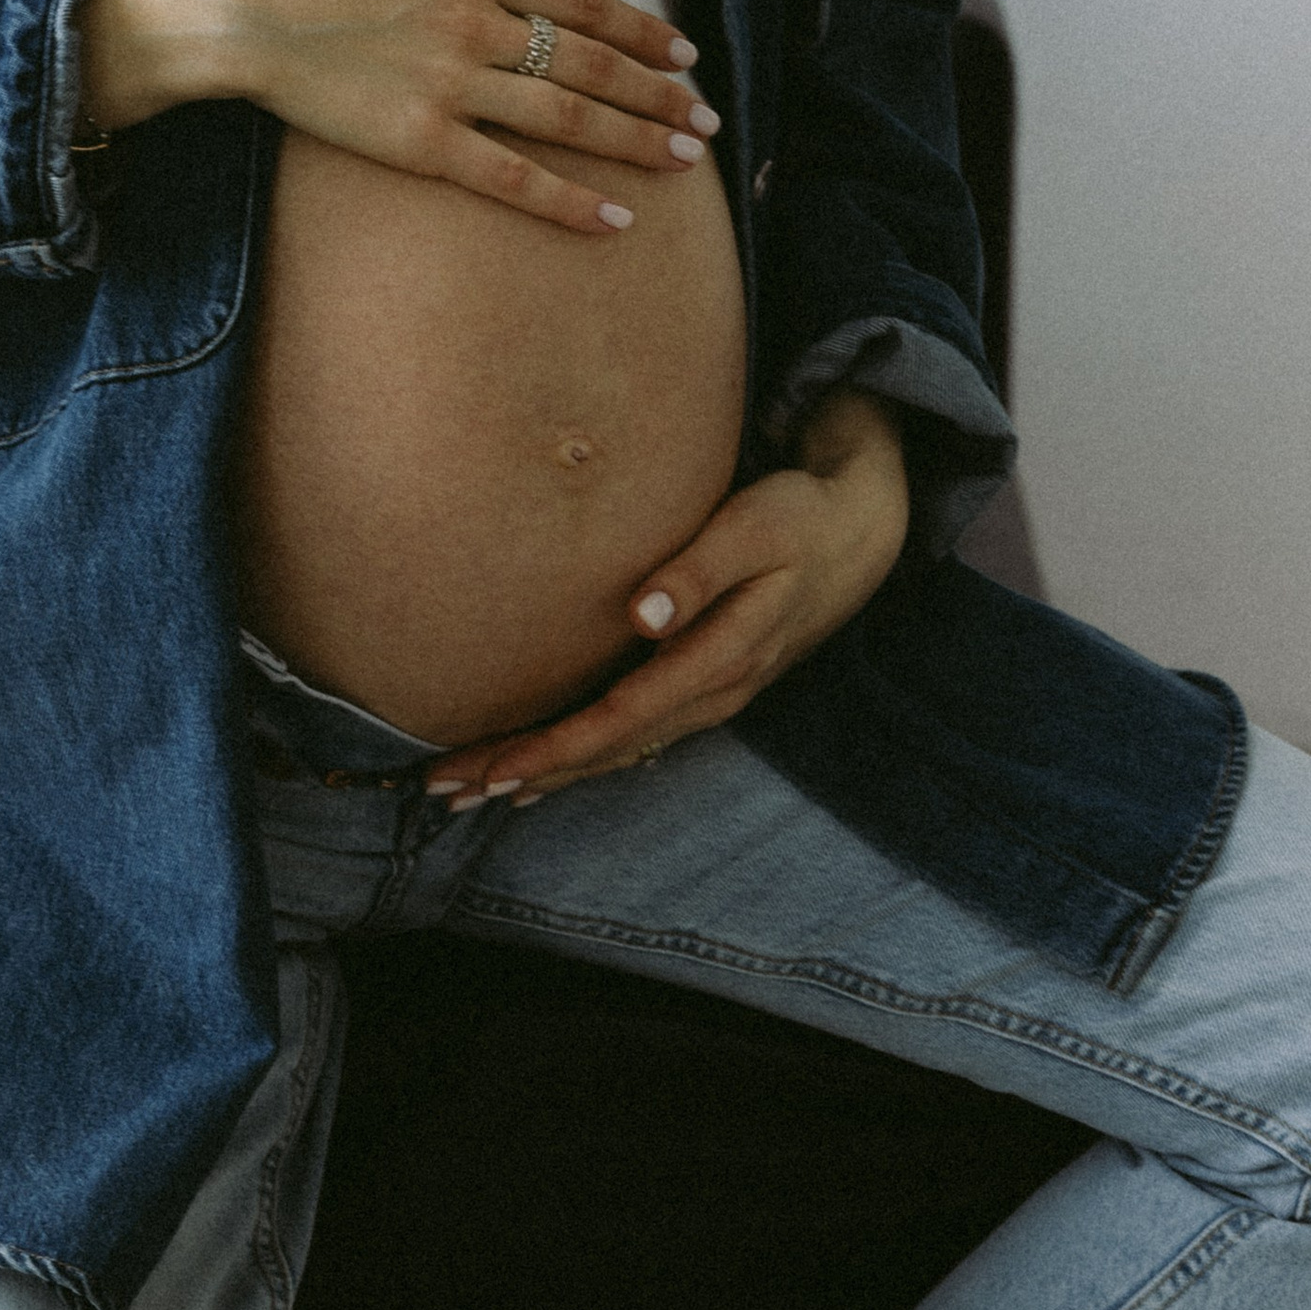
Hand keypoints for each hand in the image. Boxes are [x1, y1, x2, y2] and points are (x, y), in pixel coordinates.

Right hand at [75, 0, 717, 237]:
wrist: (233, 4)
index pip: (581, 2)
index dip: (640, 30)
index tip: (684, 51)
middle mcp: (478, 26)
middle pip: (590, 64)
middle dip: (658, 92)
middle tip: (706, 116)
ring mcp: (453, 86)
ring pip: (567, 117)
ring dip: (635, 139)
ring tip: (685, 159)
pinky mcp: (421, 142)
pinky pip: (512, 177)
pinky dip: (568, 200)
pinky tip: (615, 221)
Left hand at [422, 392, 910, 805]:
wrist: (863, 532)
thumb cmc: (800, 517)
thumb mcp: (755, 527)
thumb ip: (698, 570)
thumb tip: (642, 615)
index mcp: (720, 660)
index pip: (618, 721)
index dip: (552, 750)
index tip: (492, 769)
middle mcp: (714, 694)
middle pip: (607, 751)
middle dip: (527, 774)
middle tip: (447, 792)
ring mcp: (712, 696)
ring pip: (618, 751)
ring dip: (548, 773)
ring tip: (474, 791)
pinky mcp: (706, 685)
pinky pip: (635, 736)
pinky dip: (584, 757)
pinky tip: (545, 770)